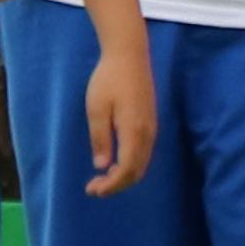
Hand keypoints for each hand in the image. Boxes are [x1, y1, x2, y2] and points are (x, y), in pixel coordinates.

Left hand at [78, 28, 159, 194]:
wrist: (129, 55)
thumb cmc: (109, 80)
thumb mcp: (96, 109)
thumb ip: (101, 139)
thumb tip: (103, 166)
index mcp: (133, 132)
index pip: (126, 170)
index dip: (111, 185)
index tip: (92, 189)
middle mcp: (147, 134)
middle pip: (137, 172)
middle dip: (117, 185)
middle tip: (94, 188)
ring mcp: (151, 128)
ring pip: (142, 164)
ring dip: (124, 176)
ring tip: (102, 178)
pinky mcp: (151, 122)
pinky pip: (144, 153)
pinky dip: (131, 165)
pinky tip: (115, 162)